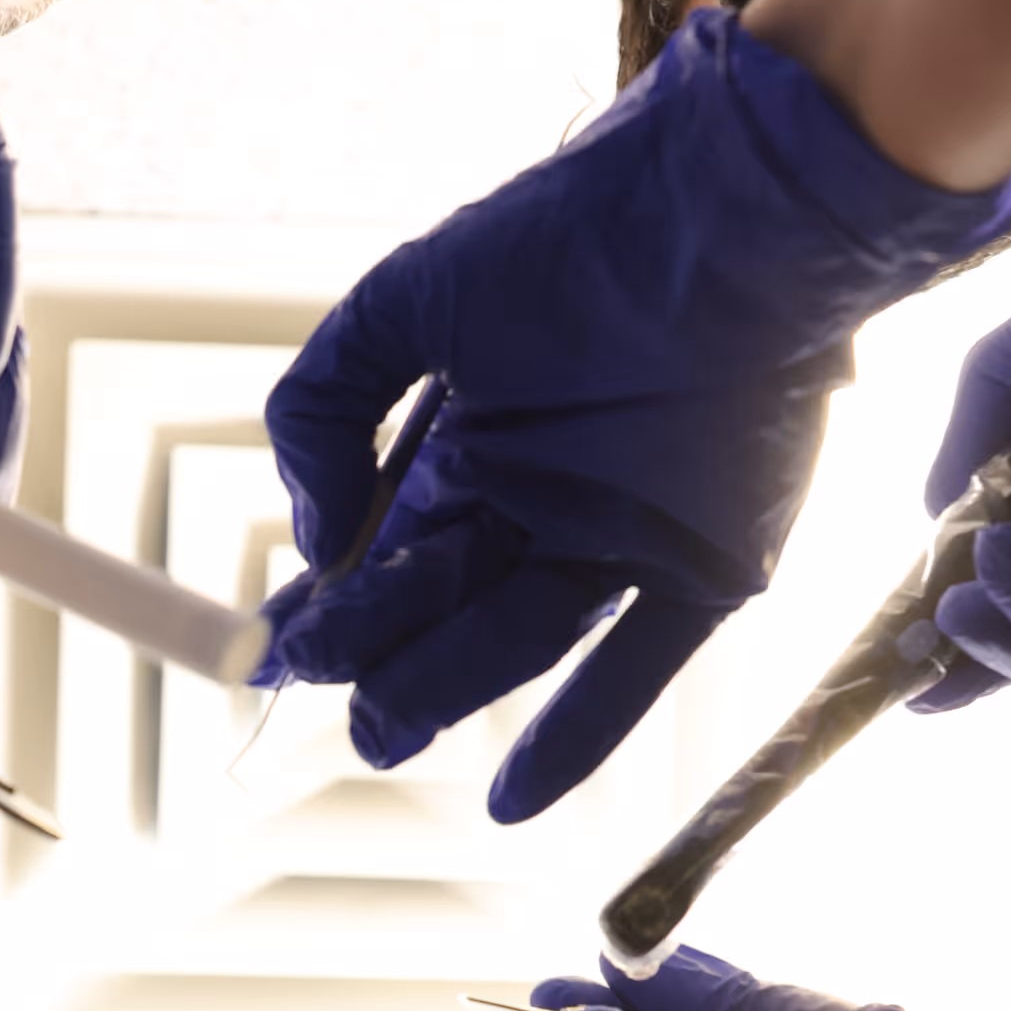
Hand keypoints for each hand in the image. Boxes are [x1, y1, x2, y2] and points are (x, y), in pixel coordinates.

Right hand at [258, 13, 1010, 808]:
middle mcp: (539, 505)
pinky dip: (576, 737)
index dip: (329, 610)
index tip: (274, 655)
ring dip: (447, 692)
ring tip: (382, 733)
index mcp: (469, 448)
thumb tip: (306, 524)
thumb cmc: (575, 232)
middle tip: (334, 698)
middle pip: (441, 613)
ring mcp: (620, 542)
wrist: (735, 212)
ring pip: (515, 644)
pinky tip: (511, 798)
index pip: (380, 556)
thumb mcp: (413, 294)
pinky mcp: (705, 569)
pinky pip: (632, 670)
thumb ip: (325, 402)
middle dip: (380, 663)